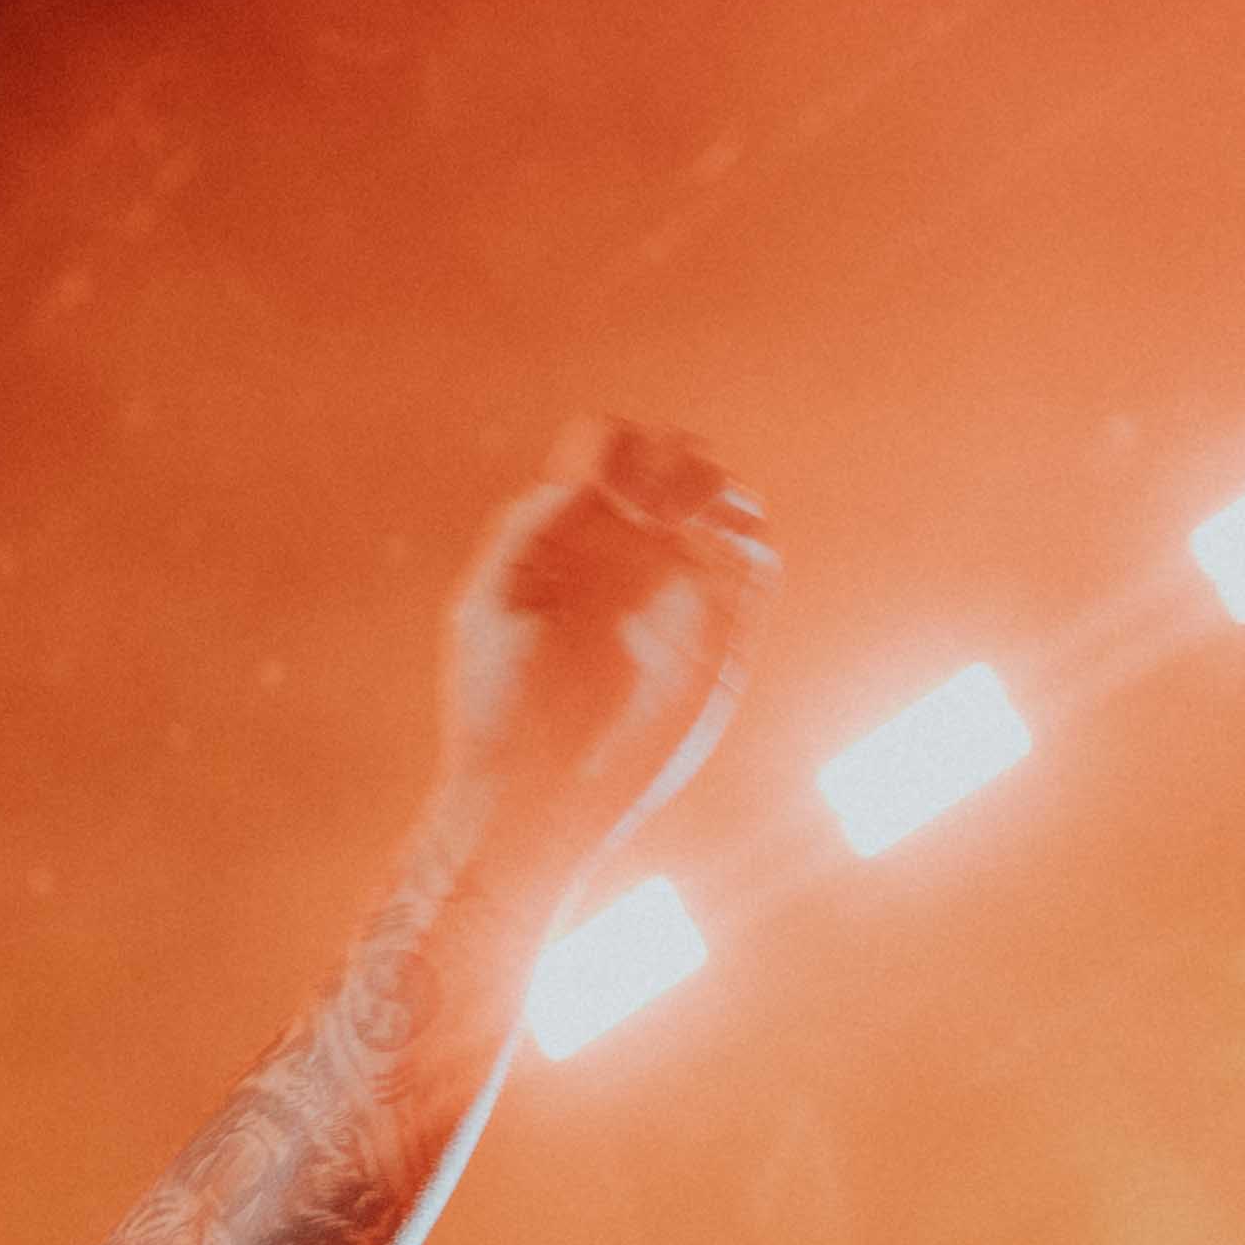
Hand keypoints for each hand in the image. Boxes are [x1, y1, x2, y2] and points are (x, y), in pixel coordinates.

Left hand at [430, 416, 777, 863]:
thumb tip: (586, 476)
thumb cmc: (494, 709)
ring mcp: (678, 592)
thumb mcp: (488, 606)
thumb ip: (530, 530)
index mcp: (571, 543)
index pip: (611, 454)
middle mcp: (629, 558)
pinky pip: (756, 561)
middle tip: (644, 508)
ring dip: (711, 488)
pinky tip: (708, 549)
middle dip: (668, 459)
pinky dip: (747, 535)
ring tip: (676, 524)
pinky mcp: (719, 636)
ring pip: (725, 498)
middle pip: (674, 461)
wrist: (534, 796)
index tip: (602, 486)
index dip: (616, 447)